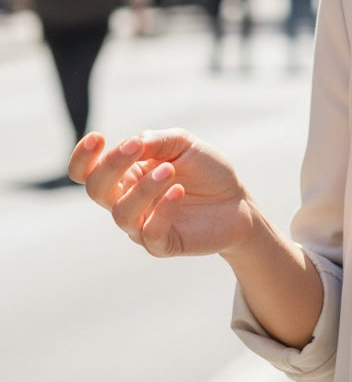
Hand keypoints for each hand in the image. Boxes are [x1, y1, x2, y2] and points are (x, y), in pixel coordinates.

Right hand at [68, 130, 254, 258]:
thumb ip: (156, 140)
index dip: (82, 157)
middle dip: (111, 166)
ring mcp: (142, 225)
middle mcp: (127, 202)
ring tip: (169, 170)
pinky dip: (163, 210)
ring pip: (122, 213)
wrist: (238, 201)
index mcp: (126, 176)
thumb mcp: (183, 144)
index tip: (98, 137)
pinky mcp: (163, 244)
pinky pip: (150, 233)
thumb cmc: (206, 171)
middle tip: (136, 147)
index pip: (88, 172)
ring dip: (143, 189)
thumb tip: (131, 142)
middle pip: (97, 190)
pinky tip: (179, 191)